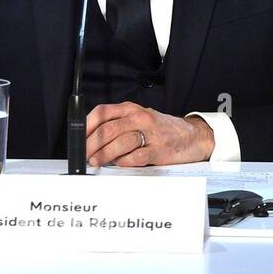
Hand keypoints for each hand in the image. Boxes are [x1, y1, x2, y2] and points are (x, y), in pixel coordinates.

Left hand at [85, 102, 214, 167]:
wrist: (195, 136)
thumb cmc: (163, 129)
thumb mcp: (140, 118)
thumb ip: (118, 124)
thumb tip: (92, 139)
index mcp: (131, 109)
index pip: (102, 112)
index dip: (86, 125)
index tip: (77, 138)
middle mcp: (140, 118)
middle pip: (107, 130)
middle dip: (91, 144)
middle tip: (84, 155)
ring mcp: (150, 134)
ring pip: (119, 143)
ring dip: (103, 155)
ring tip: (96, 162)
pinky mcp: (159, 150)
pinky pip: (136, 156)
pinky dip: (124, 162)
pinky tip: (119, 164)